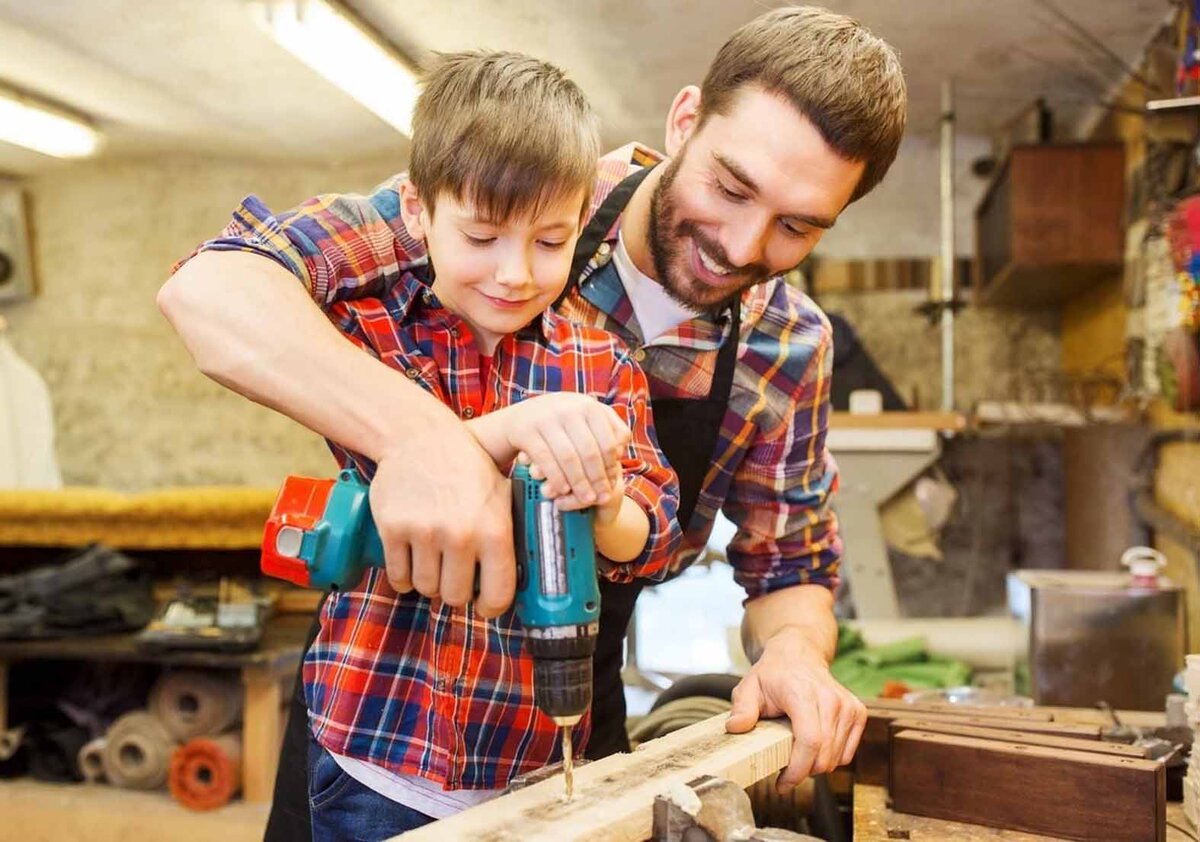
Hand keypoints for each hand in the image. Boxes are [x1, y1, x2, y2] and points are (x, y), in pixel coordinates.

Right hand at [369, 426, 514, 616]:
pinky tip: (411, 562)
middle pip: (455, 596)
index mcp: (494, 529)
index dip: (491, 608)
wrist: (419, 437)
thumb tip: (526, 573)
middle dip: (455, 592)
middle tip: (454, 576)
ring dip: (428, 582)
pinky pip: (398, 576)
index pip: (498, 594)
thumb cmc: (465, 467)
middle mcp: (460, 534)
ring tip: (433, 562)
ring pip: (425, 588)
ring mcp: (424, 532)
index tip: (484, 606)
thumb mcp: (501, 493)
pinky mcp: (392, 528)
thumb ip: (511, 532)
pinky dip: (403, 577)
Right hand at [502, 394, 629, 507]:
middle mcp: (568, 408)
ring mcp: (546, 418)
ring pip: (568, 457)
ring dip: (579, 482)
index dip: (611, 465)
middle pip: (589, 451)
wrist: (520, 416)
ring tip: (586, 499)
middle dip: (597, 478)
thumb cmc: (562, 421)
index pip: (608, 441)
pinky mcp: (526, 430)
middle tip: (601, 497)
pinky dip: (556, 477)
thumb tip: (619, 451)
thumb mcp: (585, 416)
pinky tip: (562, 491)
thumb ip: (609, 428)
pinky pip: (545, 459)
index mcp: (588, 406)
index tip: (612, 483)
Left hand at [725, 627, 865, 791]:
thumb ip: (742, 708)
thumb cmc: (773, 674)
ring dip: (816, 766)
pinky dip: (831, 758)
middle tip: (784, 772)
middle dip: (803, 772)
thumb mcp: (749, 687)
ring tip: (797, 756)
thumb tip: (735, 728)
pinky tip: (814, 747)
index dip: (798, 770)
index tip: (782, 784)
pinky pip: (847, 753)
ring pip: (836, 758)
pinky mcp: (857, 712)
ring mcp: (848, 706)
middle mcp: (830, 699)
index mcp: (803, 694)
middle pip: (824, 755)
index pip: (810, 741)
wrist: (798, 654)